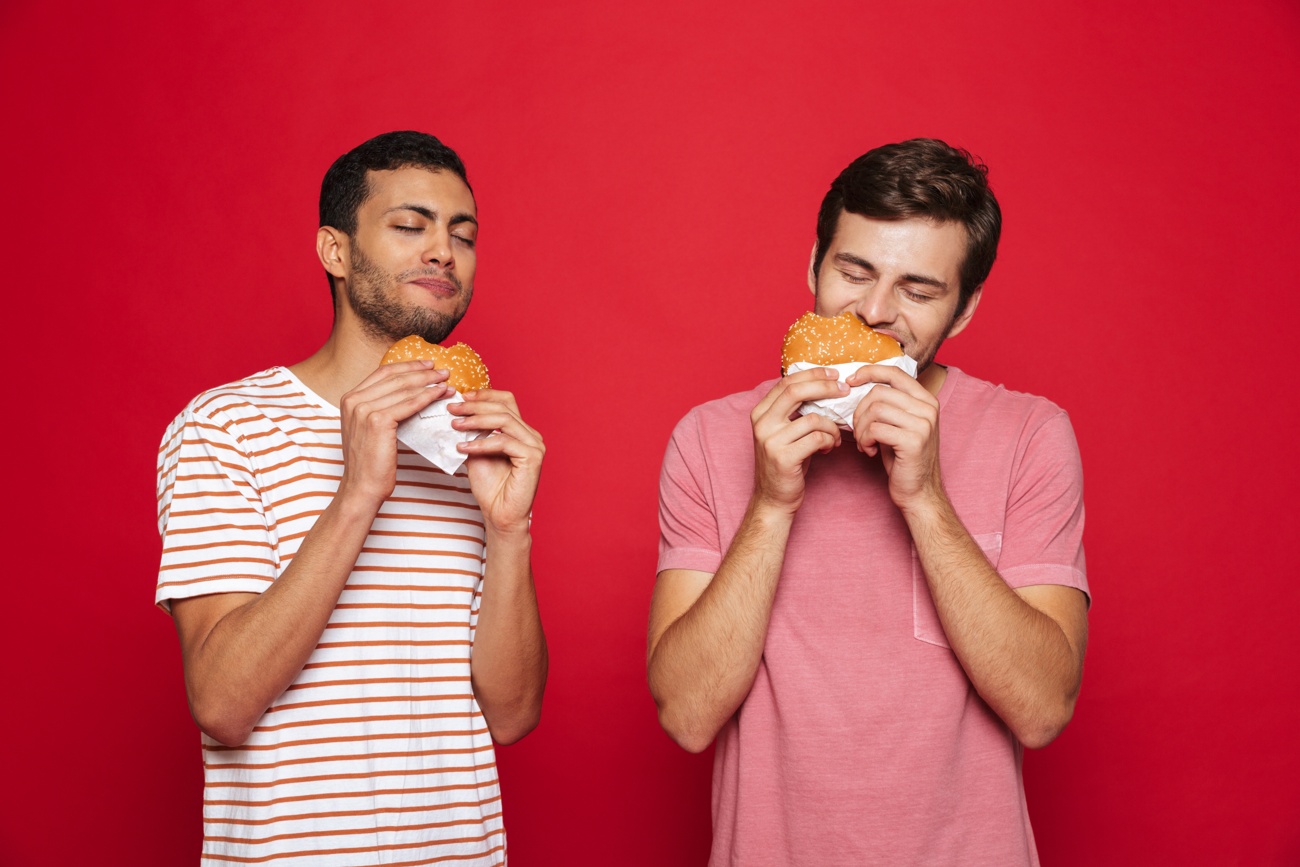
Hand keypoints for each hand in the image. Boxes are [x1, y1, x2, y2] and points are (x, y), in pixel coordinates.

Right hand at [336, 361, 451, 509]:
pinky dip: (427, 398)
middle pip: (395, 377)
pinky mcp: (377, 422)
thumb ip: (380, 408)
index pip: (383, 373)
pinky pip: (408, 405)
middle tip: (444, 371)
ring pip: (404, 389)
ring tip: (447, 383)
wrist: (362, 487)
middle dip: (423, 372)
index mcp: (349, 398)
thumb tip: (408, 394)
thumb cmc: (370, 462)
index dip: (408, 366)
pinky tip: (440, 395)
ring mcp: (363, 410)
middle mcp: (353, 400)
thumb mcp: (369, 428)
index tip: (427, 365)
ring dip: (429, 384)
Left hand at [449, 389, 543, 535]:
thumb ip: (473, 433)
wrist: (500, 515)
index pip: (506, 401)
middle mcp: (531, 435)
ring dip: (476, 420)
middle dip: (475, 406)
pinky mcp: (533, 458)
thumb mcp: (476, 452)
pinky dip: (481, 443)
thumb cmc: (490, 488)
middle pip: (504, 407)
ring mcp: (535, 445)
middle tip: (452, 408)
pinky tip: (464, 448)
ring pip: (504, 420)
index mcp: (521, 431)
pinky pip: (504, 442)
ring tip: (455, 425)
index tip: (461, 397)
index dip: (484, 395)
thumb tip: (455, 414)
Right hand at [749, 368, 847, 513]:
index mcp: (760, 412)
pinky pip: (817, 439)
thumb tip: (825, 385)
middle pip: (796, 392)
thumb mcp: (785, 432)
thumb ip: (796, 410)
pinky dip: (829, 441)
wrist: (773, 498)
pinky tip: (828, 449)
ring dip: (832, 427)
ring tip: (835, 437)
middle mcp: (762, 423)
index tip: (834, 374)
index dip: (813, 374)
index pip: (787, 382)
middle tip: (845, 389)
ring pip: (813, 419)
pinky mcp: (783, 458)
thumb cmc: (786, 462)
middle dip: (825, 387)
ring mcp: (770, 441)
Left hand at [846, 364, 942, 508]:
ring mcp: (924, 424)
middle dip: (859, 411)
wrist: (919, 492)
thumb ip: (887, 403)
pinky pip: (876, 429)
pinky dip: (865, 440)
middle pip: (879, 392)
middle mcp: (928, 408)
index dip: (869, 372)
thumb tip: (855, 384)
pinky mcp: (914, 441)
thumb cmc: (903, 458)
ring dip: (861, 428)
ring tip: (865, 443)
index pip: (894, 372)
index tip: (850, 381)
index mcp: (926, 399)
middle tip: (859, 431)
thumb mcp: (898, 424)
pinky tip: (870, 451)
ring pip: (875, 409)